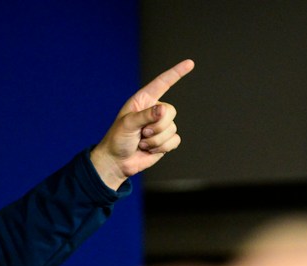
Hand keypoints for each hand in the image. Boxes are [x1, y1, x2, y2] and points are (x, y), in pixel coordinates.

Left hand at [91, 59, 194, 188]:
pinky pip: (175, 140)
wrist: (117, 162)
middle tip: (141, 133)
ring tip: (141, 142)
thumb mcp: (127, 124)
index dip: (176, 73)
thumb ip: (145, 115)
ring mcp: (160, 126)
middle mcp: (154, 111)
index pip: (162, 83)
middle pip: (171, 111)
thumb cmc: (117, 139)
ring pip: (172, 128)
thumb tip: (163, 110)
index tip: (189, 63)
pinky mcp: (165, 140)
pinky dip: (161, 148)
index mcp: (143, 101)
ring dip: (155, 140)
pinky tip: (148, 150)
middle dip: (156, 126)